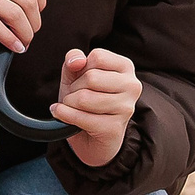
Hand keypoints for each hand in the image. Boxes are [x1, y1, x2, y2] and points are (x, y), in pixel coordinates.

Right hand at [0, 0, 44, 52]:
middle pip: (27, 1)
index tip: (38, 13)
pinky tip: (12, 45)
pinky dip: (8, 39)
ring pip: (14, 15)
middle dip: (35, 23)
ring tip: (23, 41)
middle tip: (31, 33)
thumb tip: (32, 5)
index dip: (42, 0)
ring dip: (25, 33)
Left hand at [53, 48, 139, 168]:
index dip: (81, 68)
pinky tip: (63, 115)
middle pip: (91, 77)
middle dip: (74, 88)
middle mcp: (132, 86)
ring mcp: (126, 108)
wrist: (90, 137)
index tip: (82, 79)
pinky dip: (65, 116)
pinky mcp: (115, 128)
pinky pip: (81, 117)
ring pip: (85, 98)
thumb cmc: (85, 100)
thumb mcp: (75, 75)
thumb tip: (77, 61)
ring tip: (73, 106)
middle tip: (76, 96)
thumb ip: (74, 59)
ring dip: (69, 103)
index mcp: (125, 67)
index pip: (97, 56)